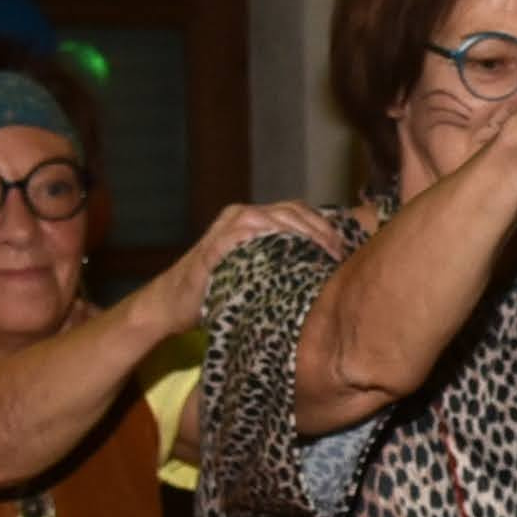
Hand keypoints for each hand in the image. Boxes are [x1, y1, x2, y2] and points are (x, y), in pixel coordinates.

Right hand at [135, 199, 345, 339]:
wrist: (171, 305)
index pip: (299, 212)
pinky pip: (248, 235)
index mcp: (253, 218)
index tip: (346, 250)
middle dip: (322, 232)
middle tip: (340, 255)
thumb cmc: (218, 292)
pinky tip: (292, 256)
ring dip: (304, 235)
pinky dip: (272, 241)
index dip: (326, 227)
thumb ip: (282, 263)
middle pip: (292, 212)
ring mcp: (227, 227)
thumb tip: (325, 274)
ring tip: (324, 256)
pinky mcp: (215, 244)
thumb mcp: (256, 272)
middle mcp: (241, 215)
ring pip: (275, 219)